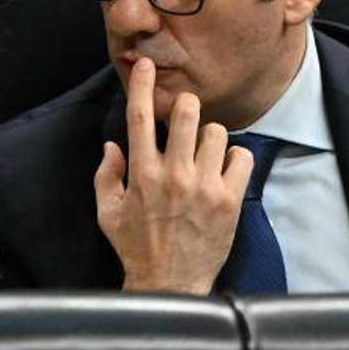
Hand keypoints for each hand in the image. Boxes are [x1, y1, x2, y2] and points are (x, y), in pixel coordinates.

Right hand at [94, 57, 253, 293]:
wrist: (169, 284)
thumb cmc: (136, 248)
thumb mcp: (108, 213)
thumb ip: (107, 176)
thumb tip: (113, 145)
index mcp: (141, 174)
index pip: (141, 117)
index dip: (144, 85)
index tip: (146, 65)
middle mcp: (174, 175)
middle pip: (187, 113)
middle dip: (186, 107)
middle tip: (186, 117)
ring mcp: (205, 187)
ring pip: (217, 132)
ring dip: (210, 138)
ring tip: (204, 155)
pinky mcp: (229, 200)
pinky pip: (242, 158)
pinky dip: (234, 160)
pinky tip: (223, 172)